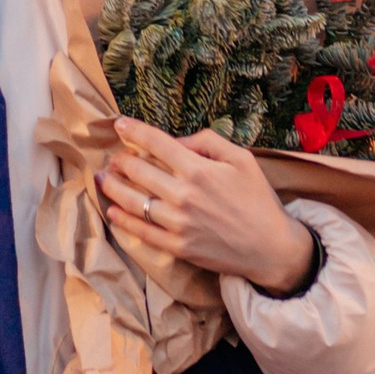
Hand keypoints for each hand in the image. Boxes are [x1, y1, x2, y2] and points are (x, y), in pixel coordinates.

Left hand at [97, 117, 316, 294]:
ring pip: (134, 202)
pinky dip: (123, 220)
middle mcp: (183, 195)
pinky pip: (142, 233)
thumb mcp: (242, 158)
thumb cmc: (258, 199)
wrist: (271, 248)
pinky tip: (112, 211)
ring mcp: (178, 224)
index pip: (157, 144)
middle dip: (120, 161)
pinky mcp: (177, 247)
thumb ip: (208, 142)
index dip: (134, 131)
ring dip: (113, 188)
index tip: (119, 125)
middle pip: (138, 172)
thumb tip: (177, 141)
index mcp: (198, 170)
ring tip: (103, 179)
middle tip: (112, 157)